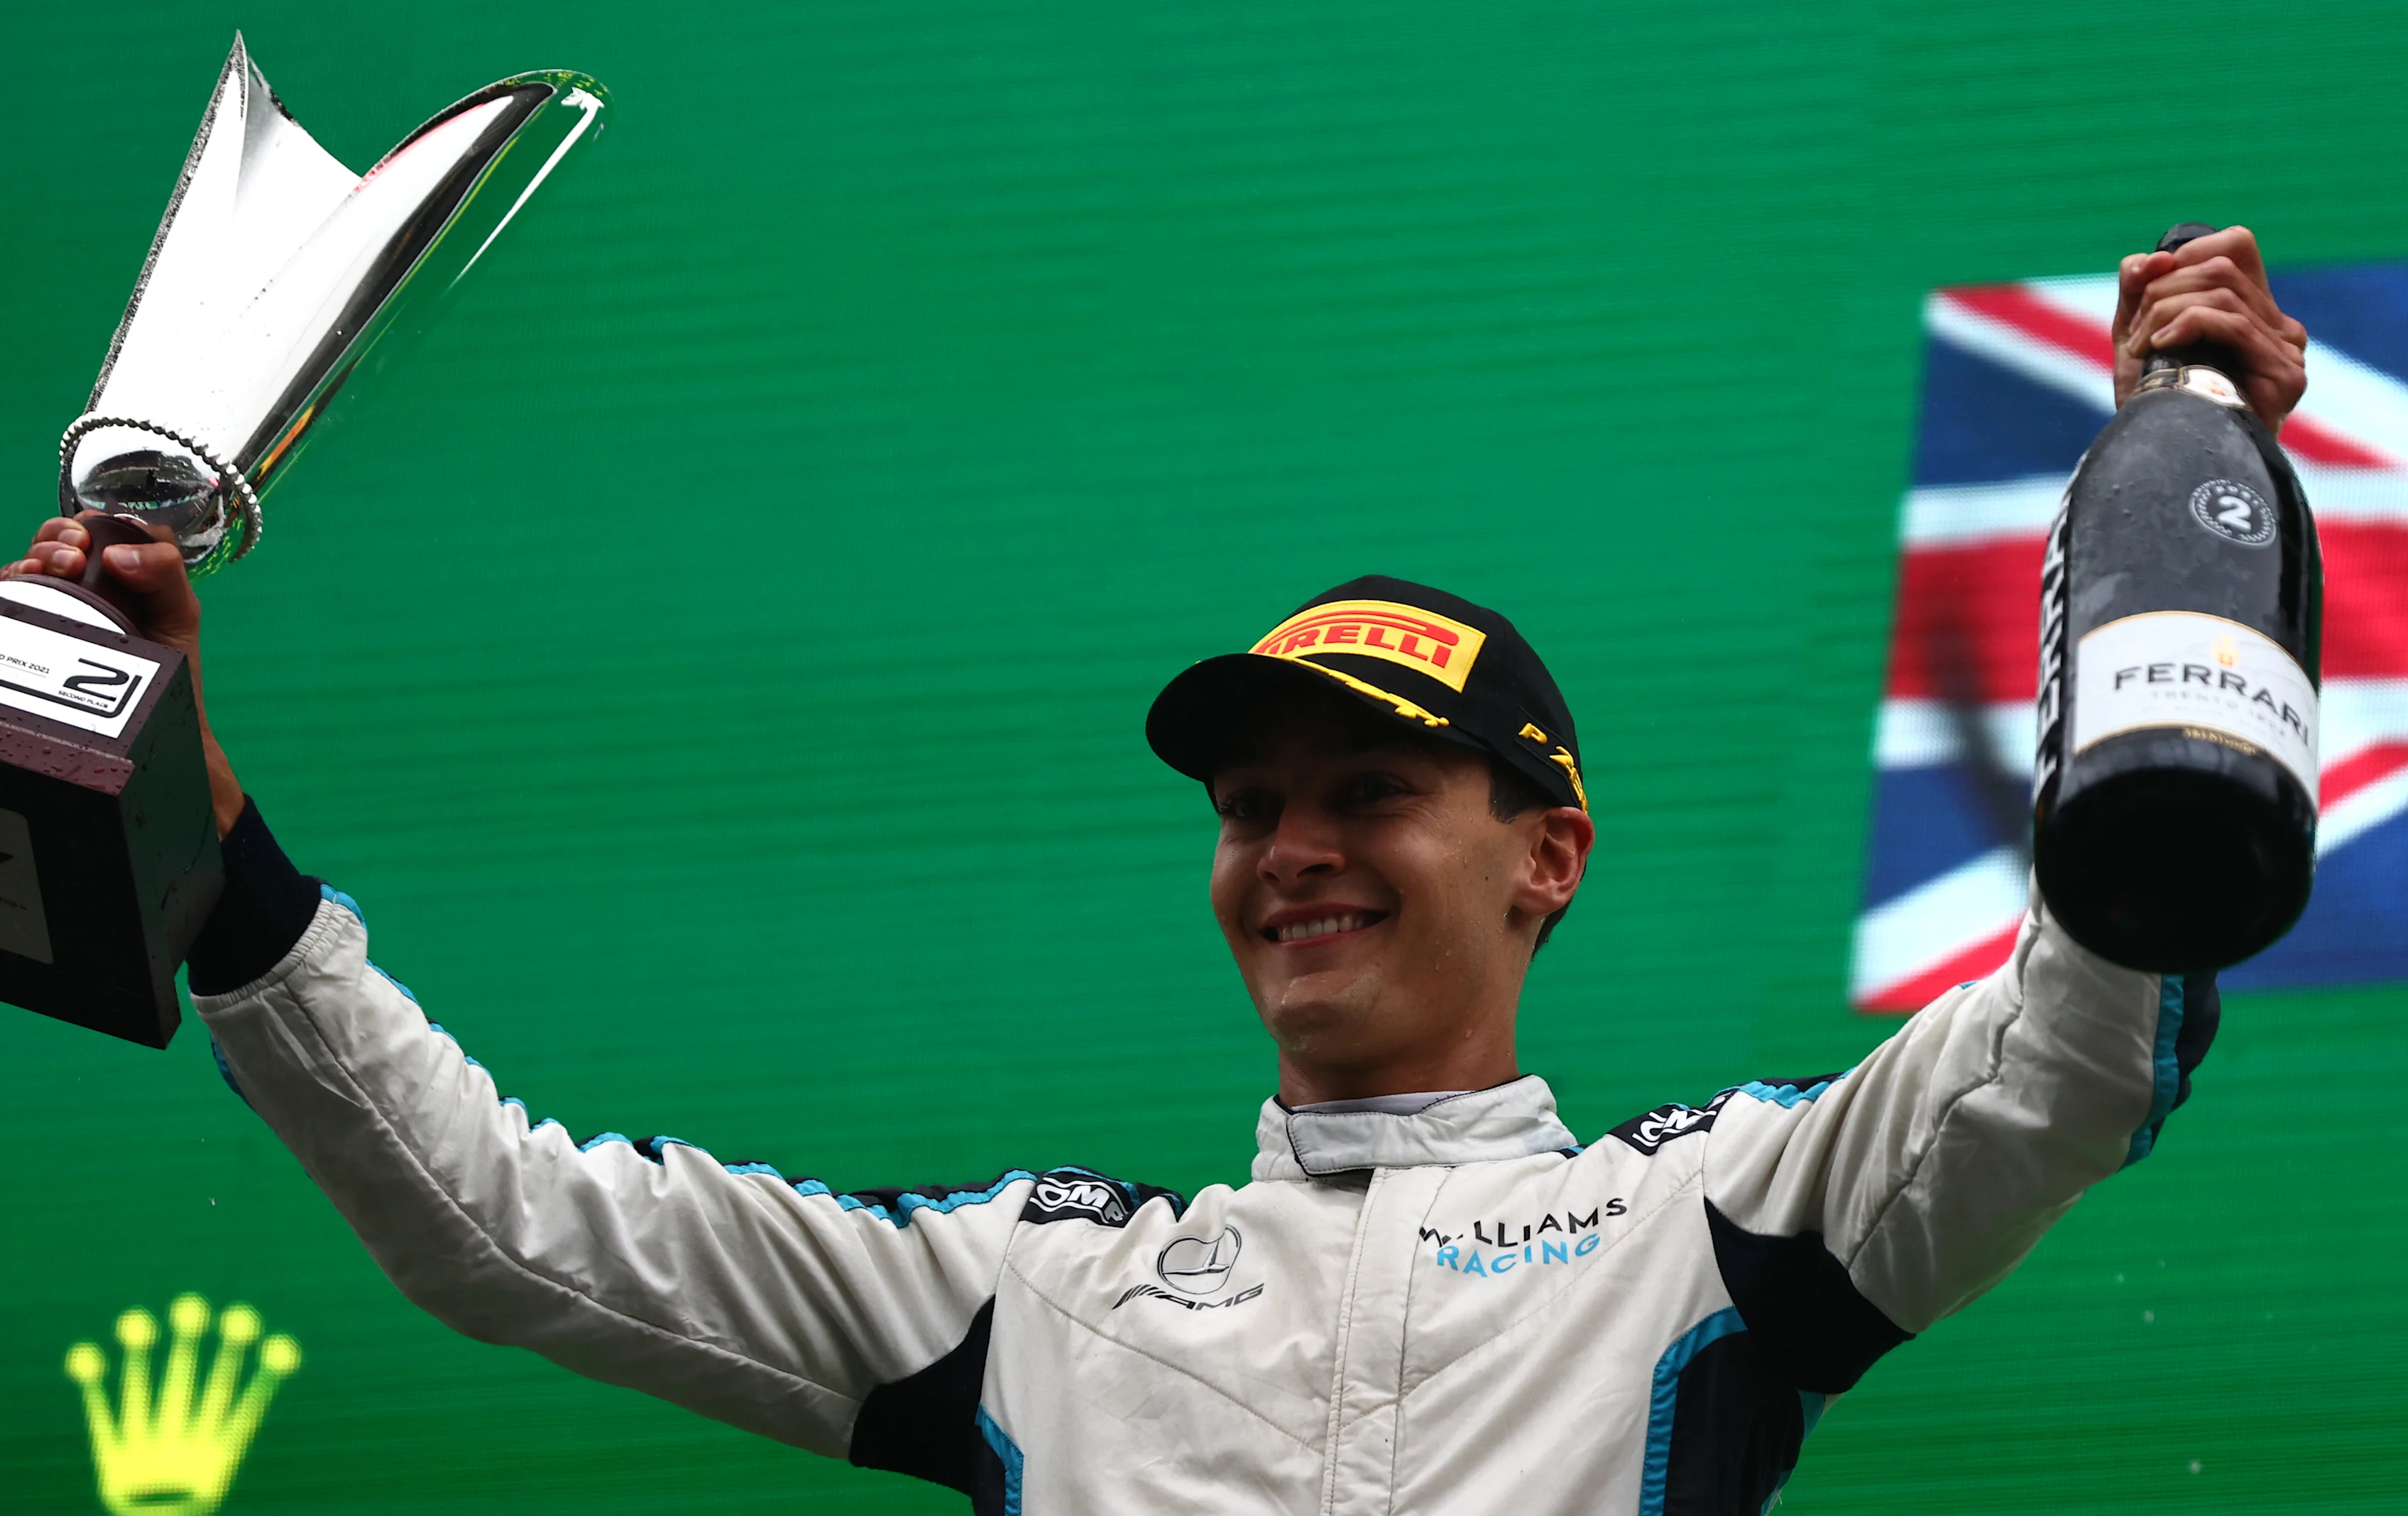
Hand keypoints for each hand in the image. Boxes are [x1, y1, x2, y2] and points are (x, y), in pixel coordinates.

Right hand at [1, 516, 243, 835]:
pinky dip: (7, 585)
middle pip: (55, 541)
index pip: (97, 529)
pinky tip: (17, 586)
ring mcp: (59, 609)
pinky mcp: (35, 634)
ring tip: (48, 569)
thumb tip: (118, 553)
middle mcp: (85, 587)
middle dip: (55, 537)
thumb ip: (165, 574)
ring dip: (32, 558)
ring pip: (26, 567)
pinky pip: (9, 601)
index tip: (91, 539)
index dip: (91, 524)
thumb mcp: (178, 615)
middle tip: (72, 555)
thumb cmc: (171, 670)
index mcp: (121, 573)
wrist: (156, 727)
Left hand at [2112, 225, 2307, 431]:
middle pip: (2221, 269)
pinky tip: (2160, 345)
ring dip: (2165, 312)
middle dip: (2162, 291)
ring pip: (2223, 293)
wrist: (2162, 461)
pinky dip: (2188, 324)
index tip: (2147, 286)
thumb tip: (2153, 256)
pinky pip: (2234, 325)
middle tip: (2134, 332)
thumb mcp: (2137, 335)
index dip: (2188, 253)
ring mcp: (2287, 350)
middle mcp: (2278, 326)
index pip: (2236, 245)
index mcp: (2252, 311)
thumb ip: (2139, 289)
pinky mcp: (2286, 375)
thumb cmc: (2152, 402)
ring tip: (2140, 348)